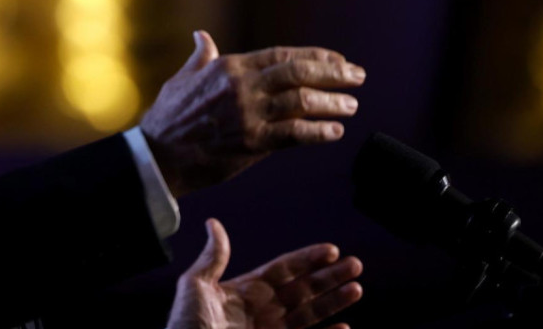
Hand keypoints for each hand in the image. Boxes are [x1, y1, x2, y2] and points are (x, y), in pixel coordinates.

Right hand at [140, 31, 364, 195]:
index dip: (315, 56)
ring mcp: (249, 115)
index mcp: (230, 67)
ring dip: (332, 103)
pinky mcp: (253, 143)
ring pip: (302, 102)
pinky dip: (318, 132)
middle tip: (357, 77)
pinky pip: (295, 135)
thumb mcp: (183, 78)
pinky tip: (334, 132)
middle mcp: (243, 87)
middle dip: (333, 73)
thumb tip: (201, 36)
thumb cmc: (168, 116)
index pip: (282, 55)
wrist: (158, 154)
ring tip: (351, 105)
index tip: (337, 59)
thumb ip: (201, 57)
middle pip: (299, 73)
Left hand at [168, 219, 362, 328]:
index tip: (332, 250)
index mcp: (246, 291)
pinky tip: (345, 327)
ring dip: (334, 302)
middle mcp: (263, 312)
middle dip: (329, 278)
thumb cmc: (186, 325)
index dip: (307, 259)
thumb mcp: (196, 286)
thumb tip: (214, 223)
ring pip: (310, 314)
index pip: (283, 270)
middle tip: (355, 265)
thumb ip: (214, 258)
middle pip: (303, 290)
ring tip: (356, 288)